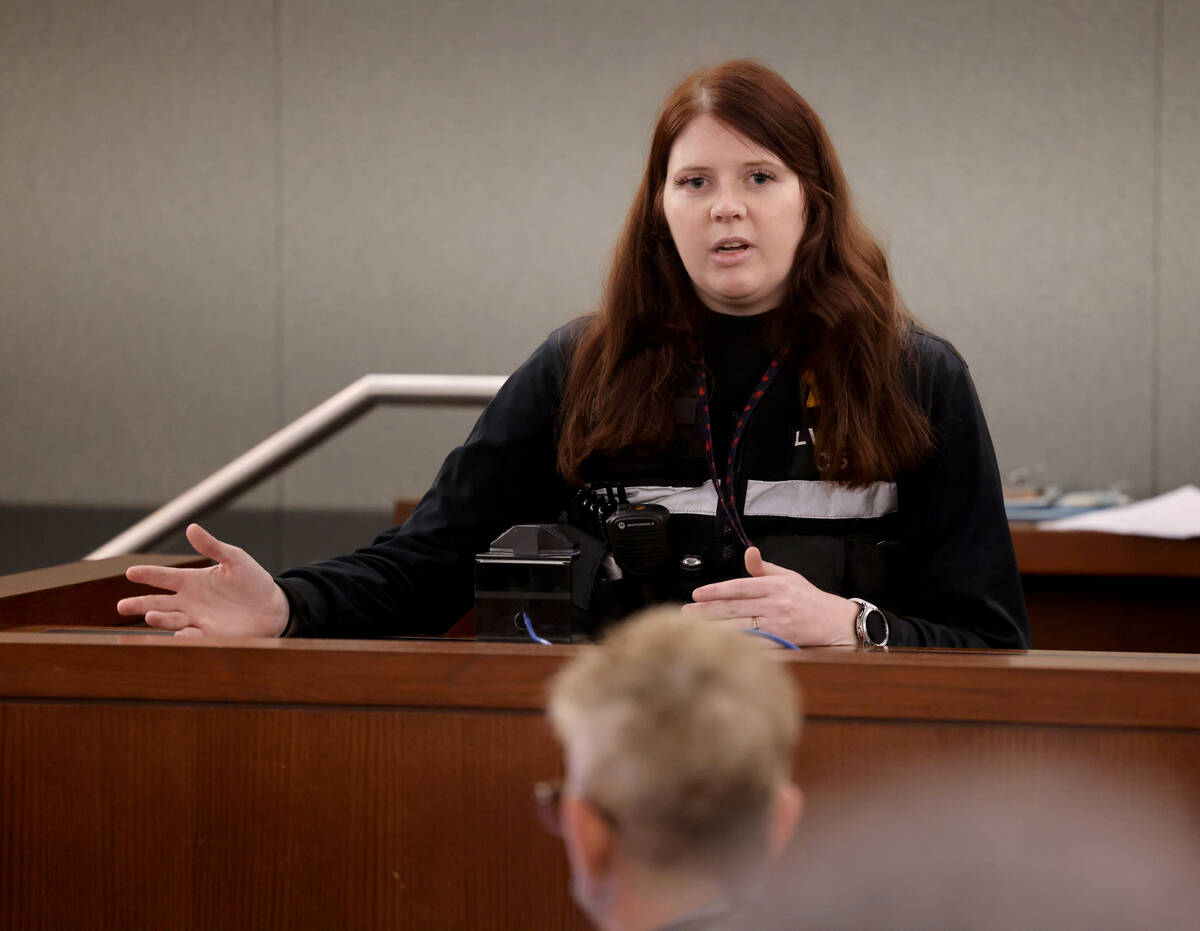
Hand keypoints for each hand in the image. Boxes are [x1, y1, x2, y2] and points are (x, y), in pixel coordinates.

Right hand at [116, 523, 289, 637]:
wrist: (273, 606)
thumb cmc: (253, 581)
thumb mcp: (235, 558)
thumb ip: (213, 546)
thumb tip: (191, 527)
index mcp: (192, 580)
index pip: (163, 577)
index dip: (147, 574)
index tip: (130, 572)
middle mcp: (189, 601)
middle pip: (157, 603)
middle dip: (139, 604)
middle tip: (121, 605)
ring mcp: (197, 619)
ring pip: (171, 620)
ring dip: (159, 618)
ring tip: (150, 616)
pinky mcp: (210, 634)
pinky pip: (192, 635)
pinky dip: (184, 635)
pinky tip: (178, 633)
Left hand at [681, 546, 857, 646]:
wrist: (835, 622)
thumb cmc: (808, 598)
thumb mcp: (788, 576)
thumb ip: (763, 568)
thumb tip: (748, 551)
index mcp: (774, 586)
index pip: (738, 587)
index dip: (715, 591)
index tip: (696, 594)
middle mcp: (774, 604)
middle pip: (734, 608)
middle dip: (707, 611)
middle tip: (685, 613)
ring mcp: (778, 625)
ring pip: (740, 626)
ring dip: (715, 628)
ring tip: (694, 629)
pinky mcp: (782, 642)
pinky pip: (755, 644)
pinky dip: (737, 644)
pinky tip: (719, 644)